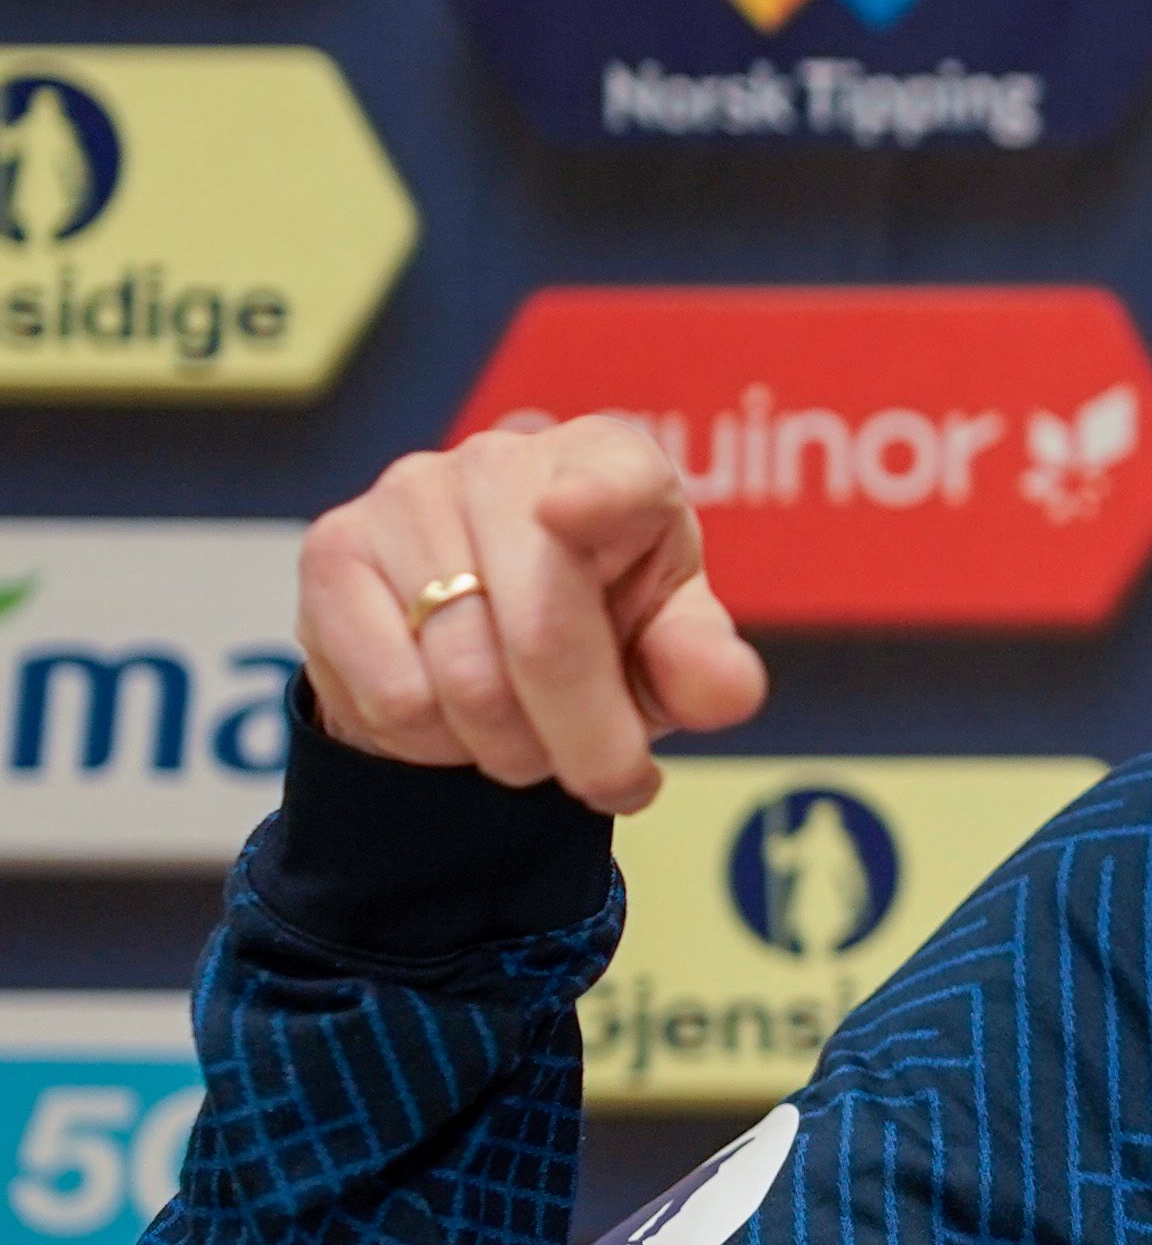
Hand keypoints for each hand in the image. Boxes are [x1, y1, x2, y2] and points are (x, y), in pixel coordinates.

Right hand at [298, 419, 767, 814]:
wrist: (485, 635)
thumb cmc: (605, 624)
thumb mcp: (670, 645)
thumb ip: (705, 667)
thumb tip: (724, 692)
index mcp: (613, 461)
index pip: (612, 475)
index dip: (595, 498)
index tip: (569, 513)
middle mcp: (505, 460)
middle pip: (542, 633)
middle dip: (587, 741)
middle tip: (610, 784)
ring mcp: (408, 496)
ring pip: (464, 679)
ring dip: (512, 751)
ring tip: (531, 744)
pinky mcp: (333, 549)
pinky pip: (392, 695)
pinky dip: (436, 744)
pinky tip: (457, 722)